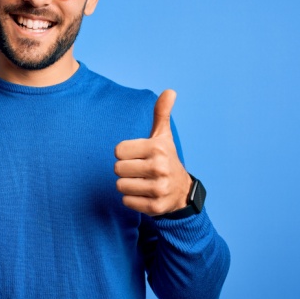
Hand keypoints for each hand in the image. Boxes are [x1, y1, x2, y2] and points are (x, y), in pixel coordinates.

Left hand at [114, 90, 192, 215]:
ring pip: (120, 186)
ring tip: (142, 182)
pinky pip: (126, 202)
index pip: (118, 151)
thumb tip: (169, 91)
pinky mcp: (155, 207)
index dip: (125, 153)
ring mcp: (158, 189)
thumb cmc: (165, 159)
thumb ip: (161, 113)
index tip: (138, 156)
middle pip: (117, 169)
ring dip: (128, 185)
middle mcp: (159, 168)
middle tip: (140, 170)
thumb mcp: (163, 136)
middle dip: (125, 170)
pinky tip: (144, 194)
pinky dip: (132, 199)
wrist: (182, 191)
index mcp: (157, 148)